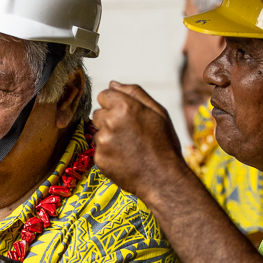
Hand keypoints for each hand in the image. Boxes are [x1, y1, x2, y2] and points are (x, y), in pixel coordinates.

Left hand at [92, 81, 185, 198]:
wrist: (163, 178)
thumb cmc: (164, 144)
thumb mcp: (158, 112)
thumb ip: (134, 93)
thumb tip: (112, 84)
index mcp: (124, 106)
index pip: (104, 95)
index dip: (115, 104)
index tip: (127, 115)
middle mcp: (110, 122)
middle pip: (98, 113)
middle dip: (110, 119)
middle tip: (130, 133)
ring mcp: (102, 141)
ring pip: (98, 132)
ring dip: (109, 136)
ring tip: (129, 147)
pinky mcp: (99, 158)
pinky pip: (98, 150)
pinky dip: (108, 153)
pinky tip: (125, 158)